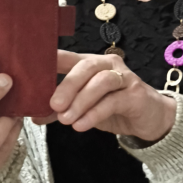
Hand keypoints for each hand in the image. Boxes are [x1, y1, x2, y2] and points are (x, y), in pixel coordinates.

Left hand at [44, 50, 176, 142]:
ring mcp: (124, 78)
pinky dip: (95, 113)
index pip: (69, 56)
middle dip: (67, 85)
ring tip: (66, 120)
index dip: (51, 61)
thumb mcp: (84, 108)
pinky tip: (81, 125)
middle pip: (86, 66)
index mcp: (91, 64)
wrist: (150, 118)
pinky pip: (113, 101)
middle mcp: (108, 65)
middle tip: (54, 104)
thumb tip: (34, 116)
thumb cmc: (114, 107)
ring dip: (81, 100)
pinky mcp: (135, 95)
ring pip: (101, 82)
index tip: (32, 71)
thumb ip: (61, 109)